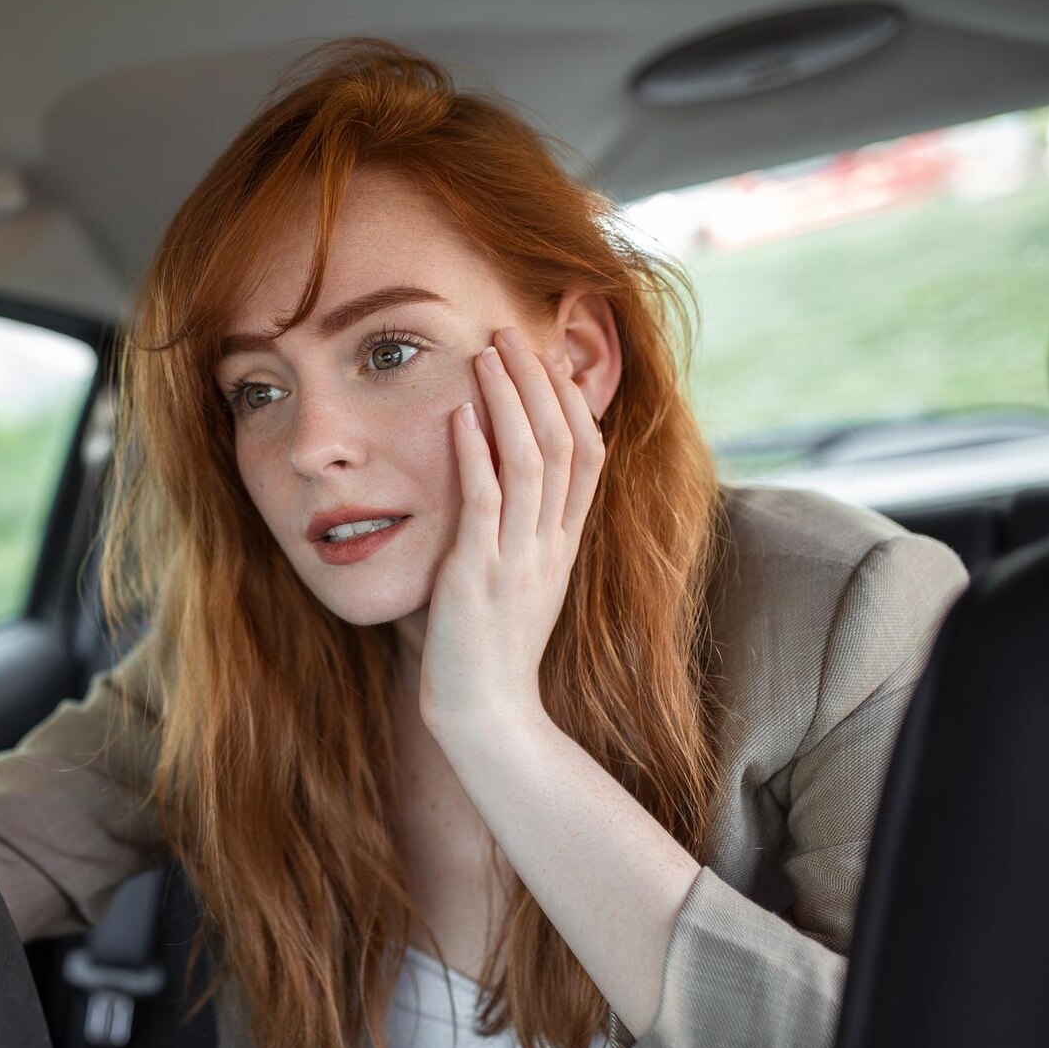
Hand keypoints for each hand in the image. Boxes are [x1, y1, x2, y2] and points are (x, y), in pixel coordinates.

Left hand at [417, 325, 604, 738]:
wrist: (486, 714)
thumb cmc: (488, 653)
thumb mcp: (517, 583)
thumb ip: (516, 536)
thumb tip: (495, 487)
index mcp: (564, 545)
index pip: (587, 457)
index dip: (571, 402)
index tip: (547, 359)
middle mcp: (551, 545)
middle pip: (564, 443)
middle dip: (540, 383)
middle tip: (512, 333)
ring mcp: (520, 558)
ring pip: (531, 460)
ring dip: (509, 400)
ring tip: (489, 352)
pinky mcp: (480, 574)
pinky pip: (487, 501)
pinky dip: (475, 453)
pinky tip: (461, 413)